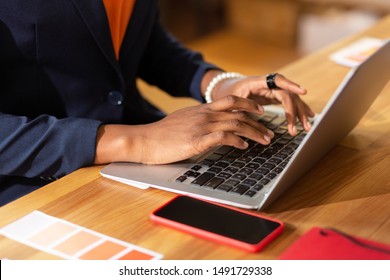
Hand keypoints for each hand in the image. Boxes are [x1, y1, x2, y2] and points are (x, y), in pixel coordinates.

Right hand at [94, 96, 274, 164]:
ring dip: (254, 132)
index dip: (248, 105)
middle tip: (269, 131)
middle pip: (238, 113)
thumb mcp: (182, 121)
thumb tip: (211, 127)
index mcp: (201, 109)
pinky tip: (244, 147)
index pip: (230, 101)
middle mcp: (204, 114)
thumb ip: (198, 121)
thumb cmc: (161, 134)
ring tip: (264, 140)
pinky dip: (237, 141)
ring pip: (235, 124)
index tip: (260, 111)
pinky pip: (224, 137)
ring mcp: (201, 126)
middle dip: (258, 122)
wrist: (144, 140)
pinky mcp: (197, 140)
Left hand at [208, 71, 314, 135]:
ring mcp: (274, 89)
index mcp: (257, 82)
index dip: (291, 85)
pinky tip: (309, 118)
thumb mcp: (231, 100)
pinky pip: (290, 103)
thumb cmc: (228, 93)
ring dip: (301, 113)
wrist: (226, 88)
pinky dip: (299, 111)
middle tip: (299, 128)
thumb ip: (243, 107)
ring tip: (307, 127)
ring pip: (292, 100)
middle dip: (296, 111)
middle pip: (288, 94)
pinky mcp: (275, 96)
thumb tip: (257, 115)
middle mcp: (269, 84)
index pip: (278, 80)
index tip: (303, 92)